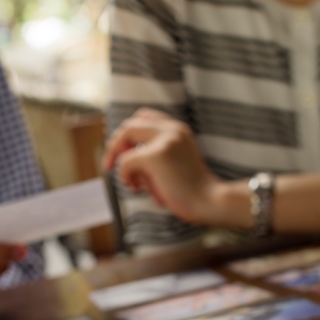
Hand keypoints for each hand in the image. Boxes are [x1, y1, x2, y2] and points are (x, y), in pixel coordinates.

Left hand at [103, 108, 228, 224]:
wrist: (210, 202)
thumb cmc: (193, 191)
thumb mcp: (176, 163)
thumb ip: (157, 153)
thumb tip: (124, 155)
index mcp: (179, 129)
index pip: (144, 117)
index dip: (128, 134)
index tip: (121, 153)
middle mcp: (172, 129)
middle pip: (130, 124)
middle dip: (115, 144)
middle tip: (109, 165)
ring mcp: (165, 139)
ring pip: (124, 139)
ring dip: (123, 164)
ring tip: (137, 185)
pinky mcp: (157, 155)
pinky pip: (125, 162)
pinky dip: (126, 177)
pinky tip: (138, 189)